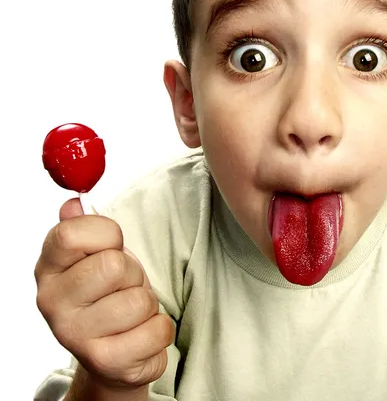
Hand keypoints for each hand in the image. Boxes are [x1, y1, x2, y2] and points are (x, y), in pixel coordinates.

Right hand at [34, 198, 174, 389]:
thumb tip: (73, 203)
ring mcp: (76, 337)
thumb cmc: (108, 292)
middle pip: (112, 265)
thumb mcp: (94, 255)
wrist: (114, 353)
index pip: (71, 234)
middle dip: (131, 272)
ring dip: (146, 302)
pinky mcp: (106, 362)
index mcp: (48, 269)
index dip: (105, 233)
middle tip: (123, 285)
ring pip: (138, 299)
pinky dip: (159, 328)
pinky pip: (158, 329)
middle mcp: (52, 304)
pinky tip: (140, 332)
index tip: (112, 244)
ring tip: (130, 310)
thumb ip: (84, 227)